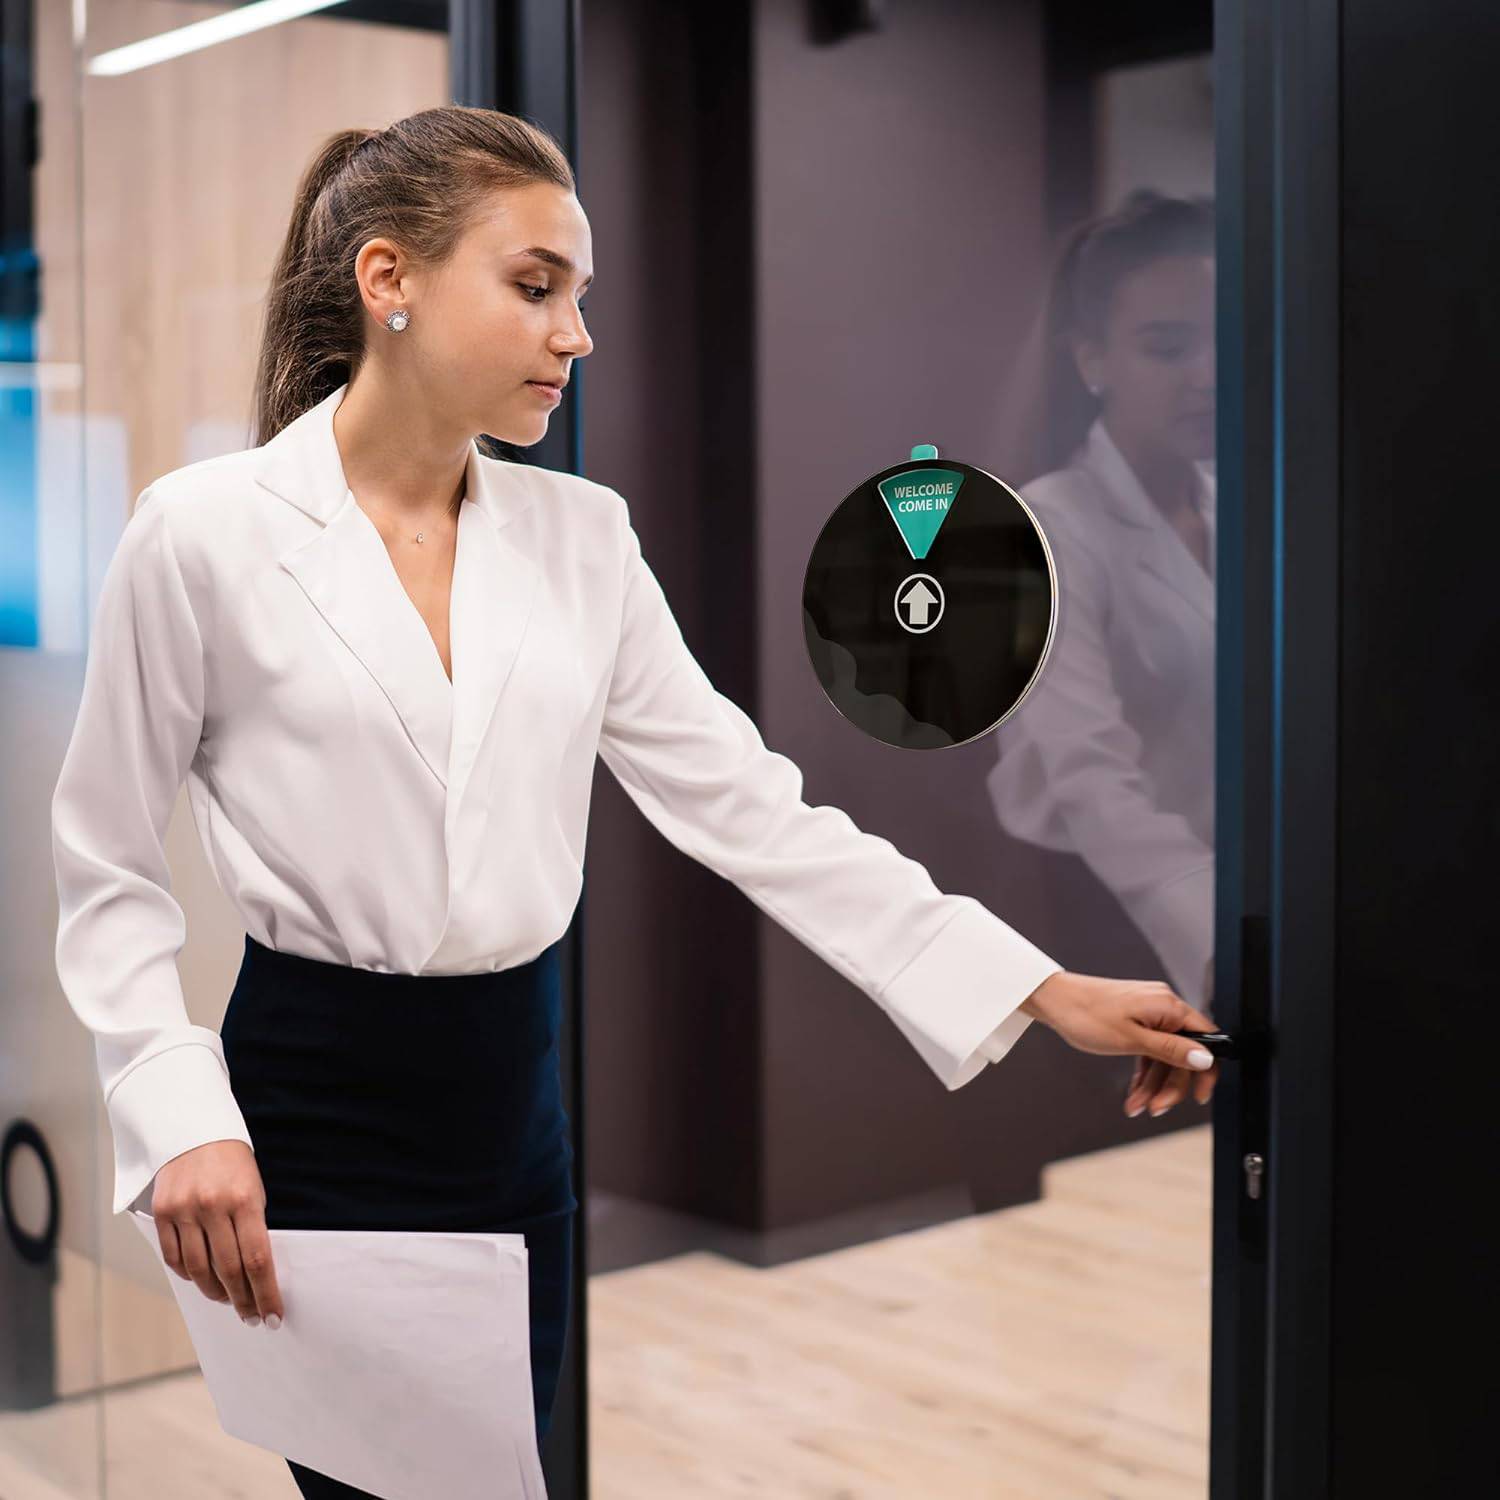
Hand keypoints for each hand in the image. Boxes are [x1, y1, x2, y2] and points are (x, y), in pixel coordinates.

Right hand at [151, 1140, 284, 1327]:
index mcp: (244, 1198)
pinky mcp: (161, 1213)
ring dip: (216, 1293)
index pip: (257, 1259)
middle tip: (252, 1316)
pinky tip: (202, 1281)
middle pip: (229, 1270)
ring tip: (229, 1301)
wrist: (193, 1128)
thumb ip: (253, 1225)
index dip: (266, 1293)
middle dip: (244, 1300)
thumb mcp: (254, 1187)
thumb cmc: (233, 1161)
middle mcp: (212, 1206)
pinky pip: (174, 1258)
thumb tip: (257, 1272)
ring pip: (199, 1270)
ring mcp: (183, 1211)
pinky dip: (189, 1276)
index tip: (273, 1316)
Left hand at [1020, 971, 1220, 1116]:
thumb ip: (1171, 1050)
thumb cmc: (1085, 1014)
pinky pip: (1148, 1050)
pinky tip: (1133, 1092)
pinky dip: (1142, 1072)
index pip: (1206, 1040)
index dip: (1206, 1071)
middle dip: (1169, 1086)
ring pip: (1163, 1056)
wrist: (1052, 1000)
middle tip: (1155, 1108)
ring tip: (1136, 1105)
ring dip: (1153, 1085)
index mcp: (1168, 1006)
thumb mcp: (1131, 1040)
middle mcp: (1162, 1006)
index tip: (1198, 1096)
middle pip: (1183, 1054)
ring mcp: (1148, 1013)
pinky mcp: (1134, 1019)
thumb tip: (1206, 1058)